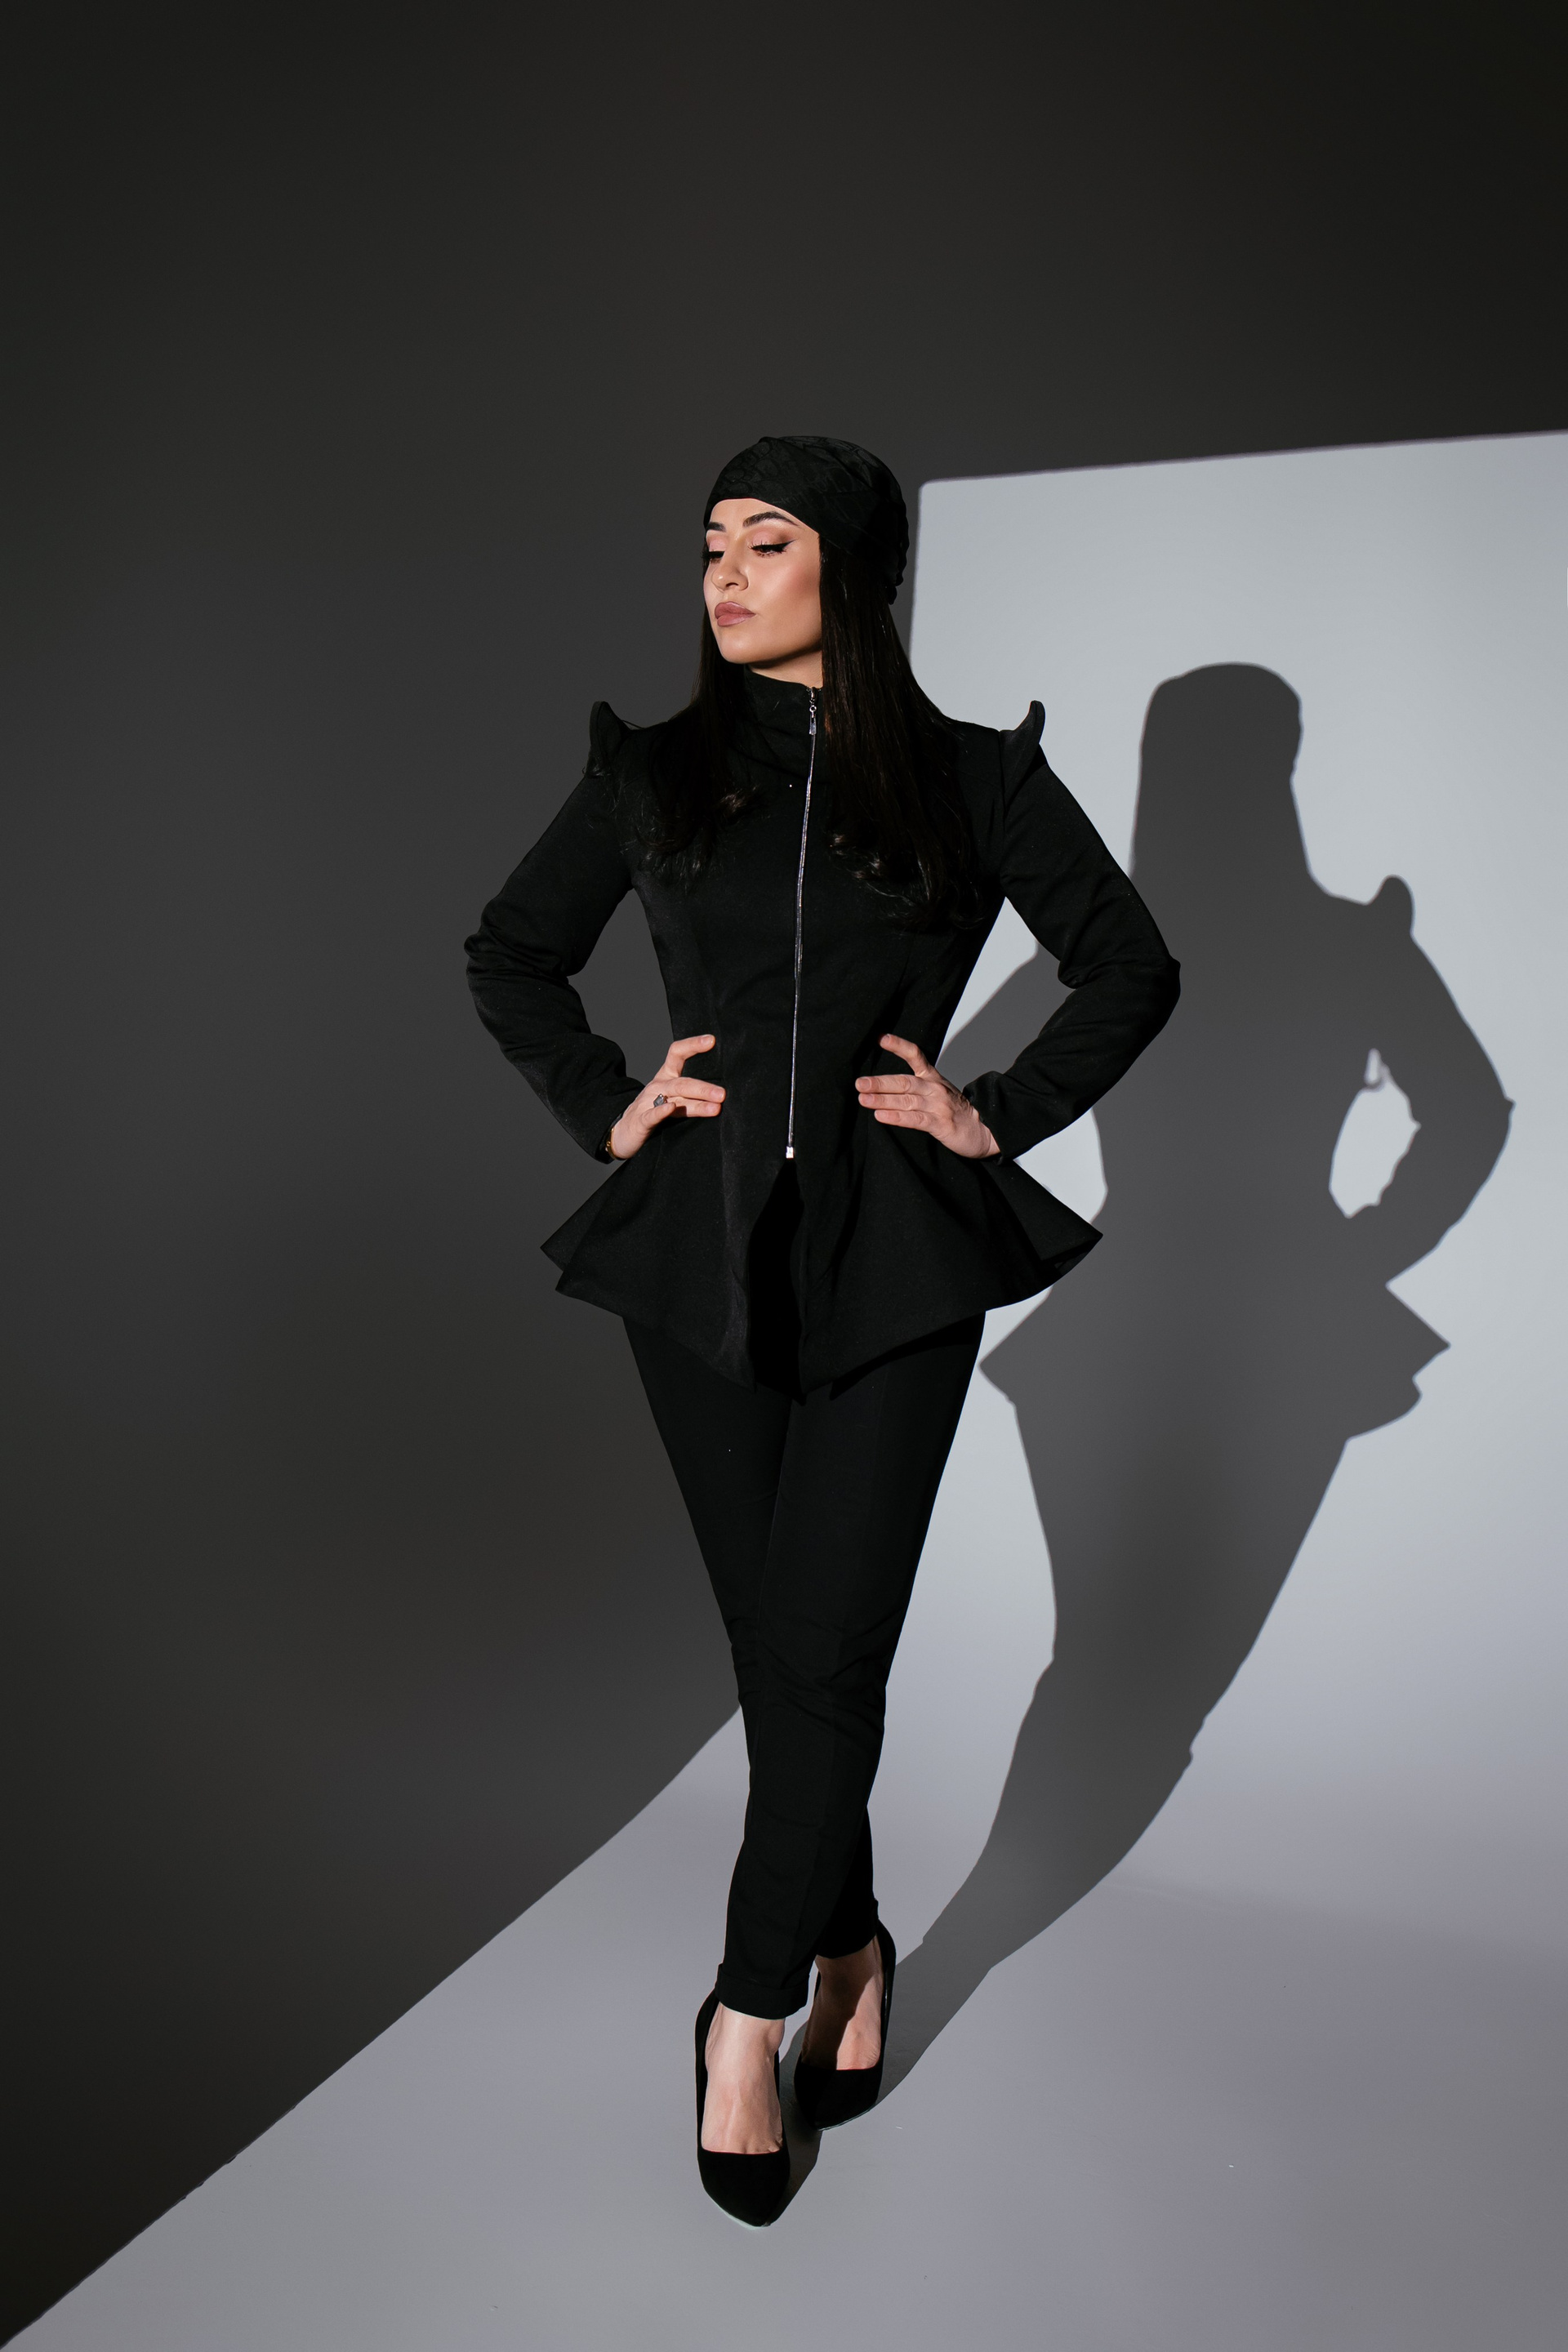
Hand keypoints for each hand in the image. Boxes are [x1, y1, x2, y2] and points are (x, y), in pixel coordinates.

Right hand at [607, 1035, 724, 1160]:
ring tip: (715, 1108)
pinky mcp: (641, 1121)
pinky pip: (652, 1114)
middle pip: (682, 1082)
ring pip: (674, 1099)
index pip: (677, 1053)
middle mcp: (658, 1086)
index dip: (693, 1045)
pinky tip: (672, 1107)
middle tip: (723, 1094)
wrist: (625, 1132)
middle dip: (703, 1088)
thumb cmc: (654, 1112)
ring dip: (696, 1103)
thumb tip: (723, 1093)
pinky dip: (661, 1111)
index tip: (711, 1040)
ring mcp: (647, 1102)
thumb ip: (694, 1095)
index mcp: (666, 1076)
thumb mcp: (675, 1099)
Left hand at [855, 1033, 999, 1158]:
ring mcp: (938, 1106)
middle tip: (860, 1083)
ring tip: (863, 1099)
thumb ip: (916, 1088)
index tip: (882, 1038)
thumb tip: (885, 1087)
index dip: (899, 1046)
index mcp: (934, 1078)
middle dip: (880, 1082)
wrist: (985, 1130)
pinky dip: (896, 1117)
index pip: (916, 1056)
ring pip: (906, 1100)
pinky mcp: (940, 1124)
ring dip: (883, 1100)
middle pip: (904, 1082)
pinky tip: (880, 1116)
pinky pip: (914, 1119)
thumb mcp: (939, 1093)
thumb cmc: (957, 1112)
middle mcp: (935, 1089)